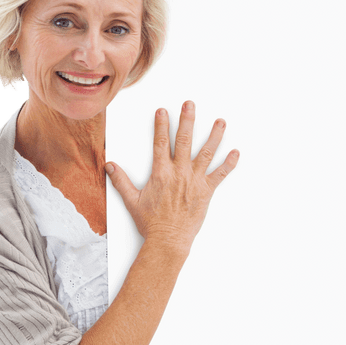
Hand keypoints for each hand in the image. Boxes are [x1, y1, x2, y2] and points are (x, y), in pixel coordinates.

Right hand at [106, 101, 239, 251]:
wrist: (168, 239)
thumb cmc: (151, 222)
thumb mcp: (132, 200)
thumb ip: (121, 181)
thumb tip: (109, 166)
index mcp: (160, 173)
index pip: (160, 143)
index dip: (161, 125)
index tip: (163, 111)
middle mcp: (179, 173)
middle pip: (184, 141)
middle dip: (187, 120)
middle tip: (190, 104)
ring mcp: (194, 180)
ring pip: (206, 153)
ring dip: (214, 136)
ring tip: (220, 121)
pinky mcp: (206, 191)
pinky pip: (220, 174)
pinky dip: (229, 163)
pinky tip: (236, 152)